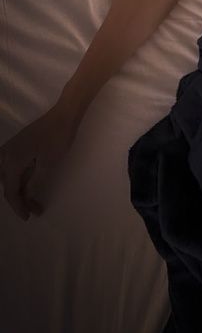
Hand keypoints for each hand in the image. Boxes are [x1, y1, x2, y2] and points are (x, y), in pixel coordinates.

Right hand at [0, 104, 78, 220]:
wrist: (63, 115)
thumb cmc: (57, 139)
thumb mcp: (47, 165)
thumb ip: (33, 183)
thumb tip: (25, 197)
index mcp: (12, 161)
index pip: (10, 191)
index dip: (18, 206)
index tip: (28, 217)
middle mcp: (6, 154)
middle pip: (7, 184)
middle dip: (19, 199)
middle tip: (34, 209)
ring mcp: (10, 148)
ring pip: (8, 176)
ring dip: (19, 189)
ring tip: (32, 200)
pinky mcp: (17, 144)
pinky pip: (11, 166)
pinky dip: (19, 177)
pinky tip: (29, 184)